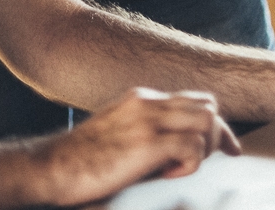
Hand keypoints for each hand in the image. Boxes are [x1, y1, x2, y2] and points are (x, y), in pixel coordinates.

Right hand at [26, 88, 234, 205]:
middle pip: (207, 106)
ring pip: (207, 121)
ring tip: (182, 170)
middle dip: (217, 134)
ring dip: (205, 149)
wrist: (52, 167)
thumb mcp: (117, 133)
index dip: (212, 124)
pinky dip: (190, 165)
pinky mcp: (146, 143)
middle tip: (209, 162)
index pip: (193, 99)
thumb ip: (145, 132)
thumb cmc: (81, 159)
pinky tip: (169, 176)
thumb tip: (176, 149)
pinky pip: (193, 148)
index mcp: (140, 99)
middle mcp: (147, 102)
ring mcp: (147, 120)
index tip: (222, 147)